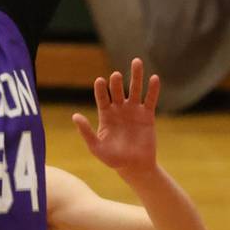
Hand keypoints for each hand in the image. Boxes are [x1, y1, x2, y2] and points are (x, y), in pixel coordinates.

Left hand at [72, 57, 159, 174]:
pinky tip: (154, 78)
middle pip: (118, 90)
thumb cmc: (113, 159)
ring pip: (135, 90)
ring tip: (136, 61)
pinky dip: (153, 90)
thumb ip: (86, 132)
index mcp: (105, 113)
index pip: (102, 96)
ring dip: (136, 76)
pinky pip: (150, 100)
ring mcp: (133, 111)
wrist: (135, 167)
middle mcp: (119, 108)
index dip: (101, 89)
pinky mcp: (147, 116)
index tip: (100, 81)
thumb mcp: (96, 147)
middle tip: (116, 75)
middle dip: (117, 82)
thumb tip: (75, 116)